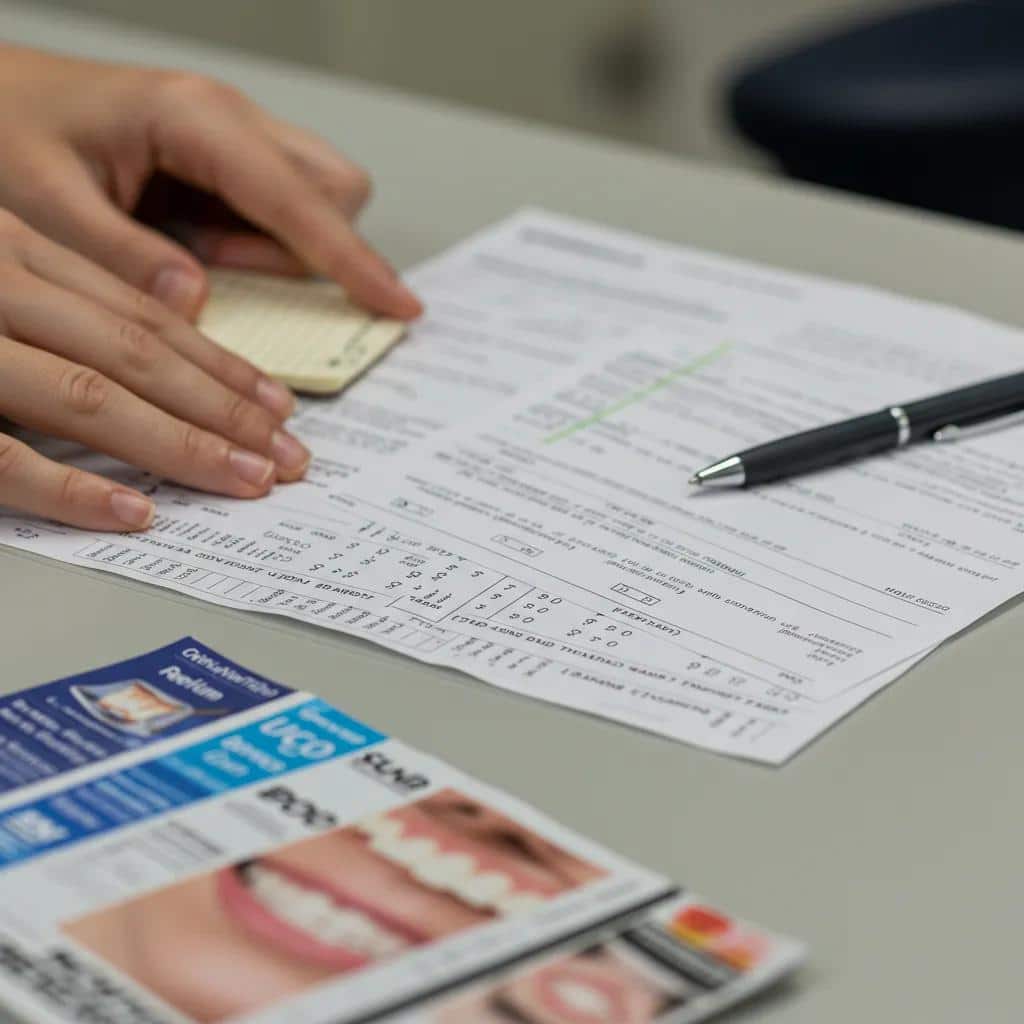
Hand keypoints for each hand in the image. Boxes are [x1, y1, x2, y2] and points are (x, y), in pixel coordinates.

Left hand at [0, 45, 420, 320]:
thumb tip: (197, 303)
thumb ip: (122, 256)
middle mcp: (228, 118)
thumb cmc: (3, 129)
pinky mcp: (225, 159)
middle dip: (313, 250)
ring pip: (315, 199)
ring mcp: (232, 136)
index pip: (301, 199)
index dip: (353, 260)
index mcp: (194, 118)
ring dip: (281, 249)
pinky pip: (278, 210)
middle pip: (333, 191)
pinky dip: (257, 245)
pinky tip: (198, 245)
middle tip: (227, 272)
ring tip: (201, 258)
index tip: (398, 307)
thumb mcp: (44, 202)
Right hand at [0, 212, 311, 530]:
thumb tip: (147, 358)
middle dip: (225, 409)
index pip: (140, 315)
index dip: (220, 366)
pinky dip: (71, 488)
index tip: (280, 407)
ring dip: (179, 445)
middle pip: (134, 354)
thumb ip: (53, 305)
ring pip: (87, 397)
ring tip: (249, 480)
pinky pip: (3, 458)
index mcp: (13, 253)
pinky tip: (137, 512)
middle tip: (291, 457)